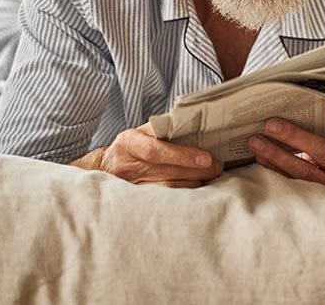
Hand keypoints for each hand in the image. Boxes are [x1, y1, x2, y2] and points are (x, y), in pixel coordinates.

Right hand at [72, 121, 222, 187]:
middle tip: (218, 167)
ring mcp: (130, 185)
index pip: (156, 151)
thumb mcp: (142, 131)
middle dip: (197, 170)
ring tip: (212, 177)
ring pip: (168, 188)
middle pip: (167, 172)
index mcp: (129, 142)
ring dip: (194, 183)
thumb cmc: (132, 145)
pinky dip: (184, 193)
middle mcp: (126, 165)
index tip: (207, 158)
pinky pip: (165, 199)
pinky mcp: (135, 200)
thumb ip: (164, 128)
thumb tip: (197, 124)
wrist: (105, 166)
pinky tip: (197, 188)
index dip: (183, 156)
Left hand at [247, 103, 324, 189]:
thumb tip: (305, 105)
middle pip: (320, 150)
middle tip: (270, 124)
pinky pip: (292, 183)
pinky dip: (274, 170)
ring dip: (277, 155)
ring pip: (302, 170)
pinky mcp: (314, 196)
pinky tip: (260, 159)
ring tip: (256, 142)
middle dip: (293, 136)